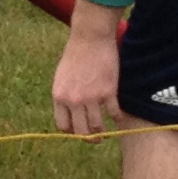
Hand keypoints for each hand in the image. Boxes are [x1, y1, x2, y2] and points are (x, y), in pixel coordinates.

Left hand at [51, 6, 122, 134]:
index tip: (78, 132)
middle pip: (80, 131)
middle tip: (95, 140)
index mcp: (59, 96)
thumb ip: (65, 94)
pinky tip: (118, 117)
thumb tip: (70, 111)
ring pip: (97, 126)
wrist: (90, 38)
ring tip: (106, 133)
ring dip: (102, 133)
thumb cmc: (75, 53)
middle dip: (88, 139)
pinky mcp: (108, 92)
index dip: (72, 132)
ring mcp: (91, 98)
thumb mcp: (62, 76)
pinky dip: (117, 118)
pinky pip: (114, 113)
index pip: (63, 125)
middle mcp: (74, 100)